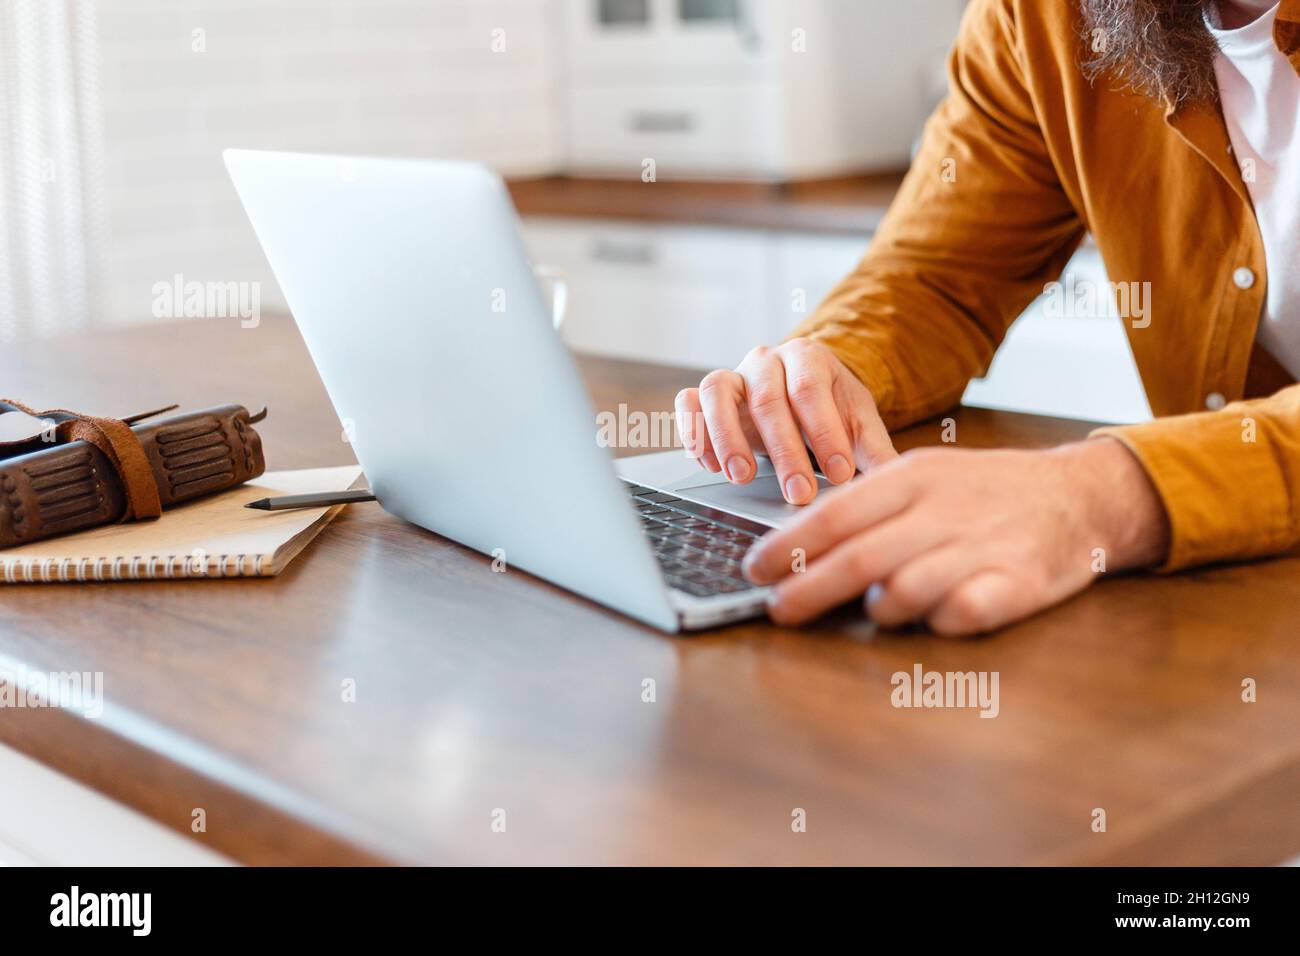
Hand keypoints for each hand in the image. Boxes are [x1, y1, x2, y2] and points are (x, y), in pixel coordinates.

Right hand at [674, 339, 896, 505]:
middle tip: (798, 493)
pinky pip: (688, 403)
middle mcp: (766, 360)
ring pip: (717, 391)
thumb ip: (875, 451)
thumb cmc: (831, 408)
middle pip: (767, 399)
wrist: (804, 391)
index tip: (840, 474)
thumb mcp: (859, 423)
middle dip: (784, 451)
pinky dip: (693, 430)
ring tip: (741, 476)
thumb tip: (898, 483)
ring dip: (727, 437)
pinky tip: (710, 464)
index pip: (810, 390)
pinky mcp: (705, 395)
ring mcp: (733, 375)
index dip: (823, 432)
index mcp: (808, 357)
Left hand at [741, 437, 1170, 634]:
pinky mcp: (1019, 583)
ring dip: (878, 607)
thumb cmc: (988, 492)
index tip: (755, 569)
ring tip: (872, 610)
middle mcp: (943, 510)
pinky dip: (938, 622)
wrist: (1082, 494)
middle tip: (776, 609)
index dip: (790, 545)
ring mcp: (982, 546)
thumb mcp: (927, 477)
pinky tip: (934, 618)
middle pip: (860, 557)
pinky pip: (962, 613)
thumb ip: (872, 507)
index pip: (836, 513)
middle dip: (809, 589)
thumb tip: (801, 542)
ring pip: (906, 588)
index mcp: (914, 478)